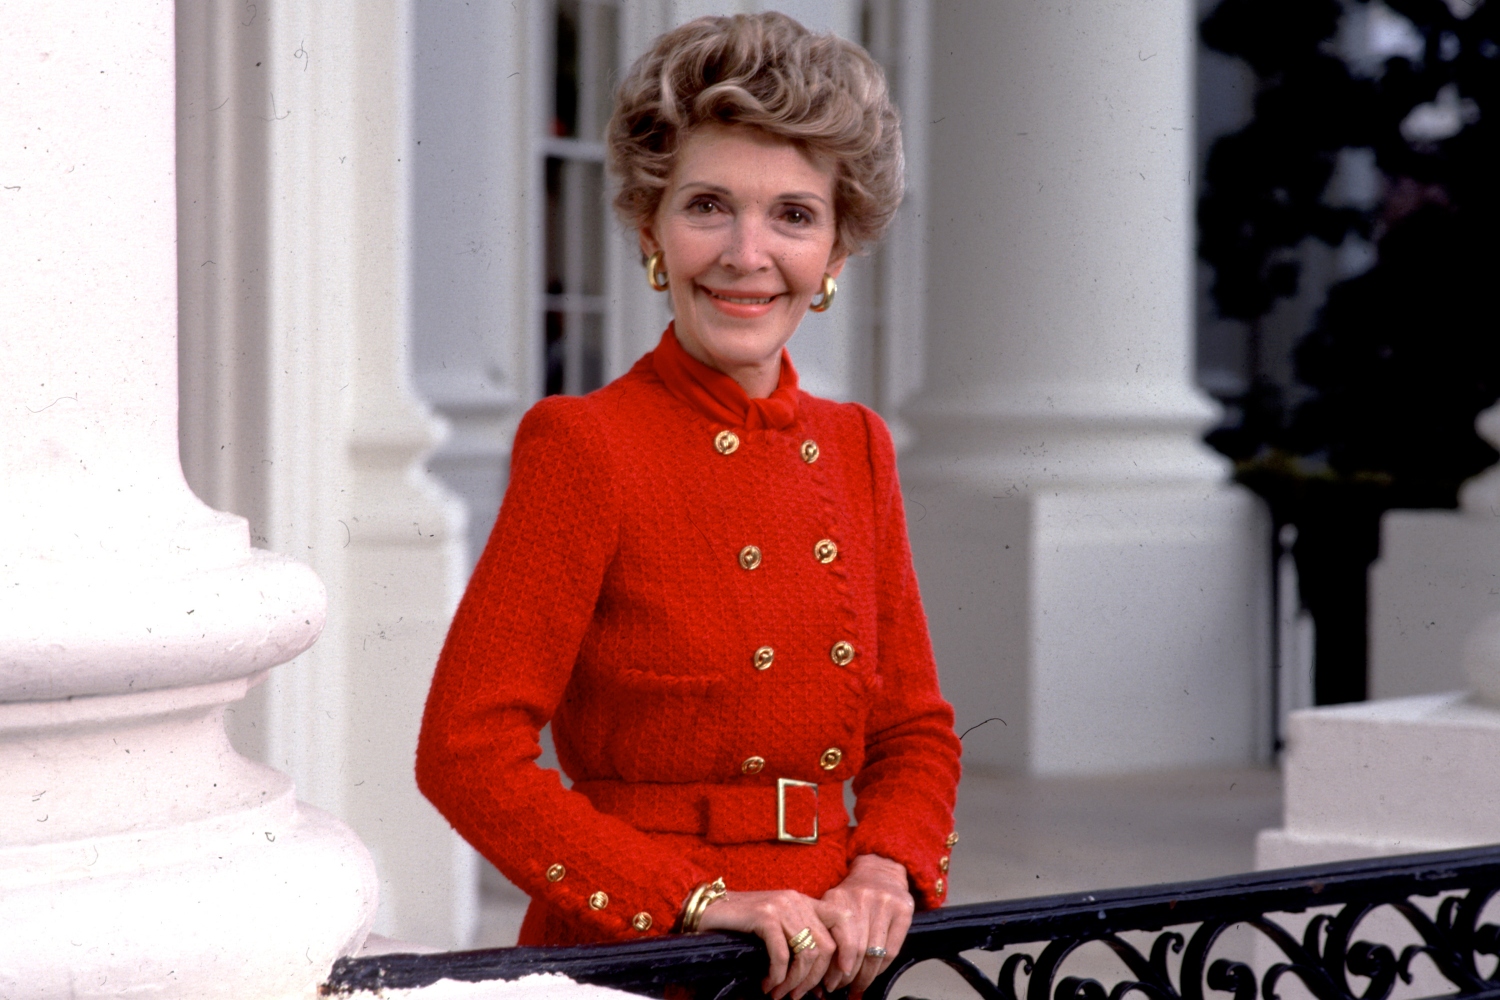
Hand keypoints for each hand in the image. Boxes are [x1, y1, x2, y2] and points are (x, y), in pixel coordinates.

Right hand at [696, 888, 835, 999]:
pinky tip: (767, 983)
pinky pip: (782, 954)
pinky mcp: (764, 916)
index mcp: (805, 901)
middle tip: (800, 995)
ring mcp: (781, 906)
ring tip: (781, 993)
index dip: (849, 952)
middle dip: (816, 979)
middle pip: (826, 946)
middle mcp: (797, 900)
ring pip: (807, 953)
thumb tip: (821, 981)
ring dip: (795, 982)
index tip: (838, 980)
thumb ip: (800, 943)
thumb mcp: (778, 927)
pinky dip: (777, 976)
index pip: (843, 921)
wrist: (708, 909)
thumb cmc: (742, 924)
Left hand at [814, 854, 913, 997]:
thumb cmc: (851, 894)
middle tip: (841, 988)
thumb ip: (825, 931)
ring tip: (857, 986)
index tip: (828, 984)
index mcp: (839, 898)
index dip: (835, 968)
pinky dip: (882, 968)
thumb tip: (818, 972)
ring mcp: (885, 904)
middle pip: (857, 950)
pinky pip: (892, 950)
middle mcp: (863, 899)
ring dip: (865, 976)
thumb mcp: (832, 905)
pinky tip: (873, 974)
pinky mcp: (903, 910)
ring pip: (875, 953)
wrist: (879, 870)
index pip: (839, 942)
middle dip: (848, 976)